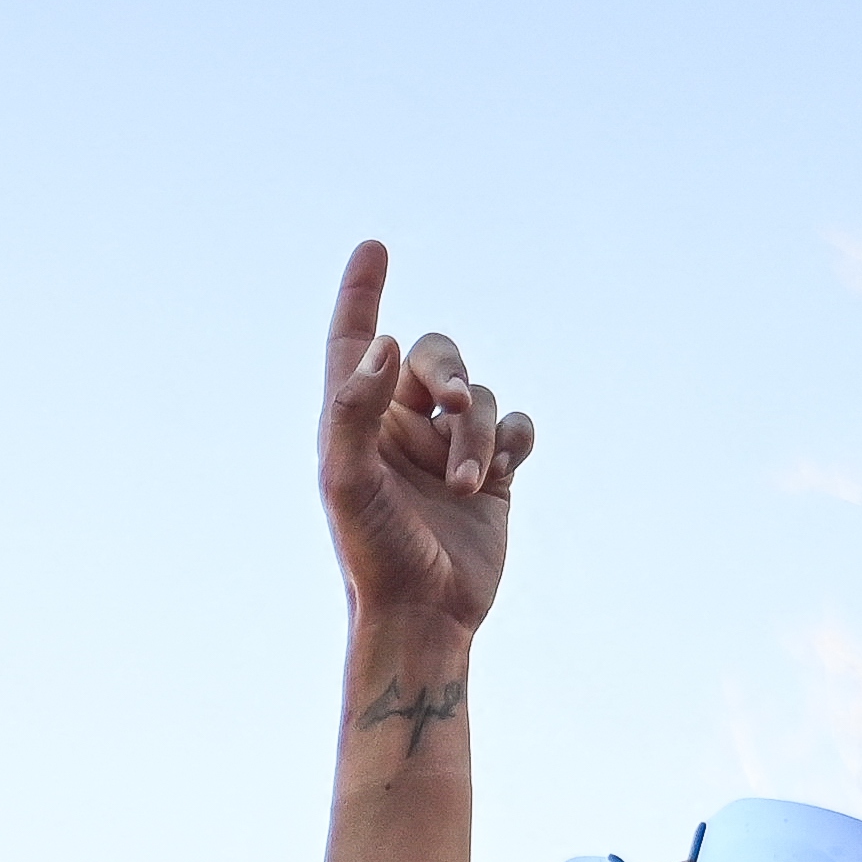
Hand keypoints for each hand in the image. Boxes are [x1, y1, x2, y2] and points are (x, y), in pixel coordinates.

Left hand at [316, 239, 525, 643]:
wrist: (423, 614)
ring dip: (477, 434)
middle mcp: (398, 427)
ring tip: (465, 485)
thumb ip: (355, 407)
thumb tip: (381, 344)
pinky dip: (512, 440)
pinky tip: (498, 476)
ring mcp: (446, 448)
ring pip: (479, 396)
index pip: (354, 341)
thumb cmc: (373, 553)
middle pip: (434, 355)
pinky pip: (515, 423)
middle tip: (449, 405)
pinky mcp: (492, 471)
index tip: (373, 248)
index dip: (362, 295)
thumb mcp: (346, 480)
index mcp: (354, 422)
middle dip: (448, 372)